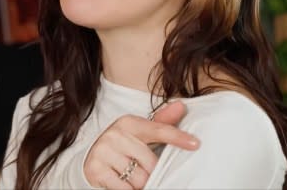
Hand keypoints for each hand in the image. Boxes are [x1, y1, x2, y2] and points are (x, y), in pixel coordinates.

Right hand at [84, 101, 198, 188]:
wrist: (90, 160)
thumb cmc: (122, 146)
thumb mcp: (139, 133)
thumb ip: (161, 123)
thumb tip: (181, 105)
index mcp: (129, 122)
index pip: (159, 130)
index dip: (178, 137)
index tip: (195, 144)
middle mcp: (115, 134)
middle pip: (151, 163)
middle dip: (150, 172)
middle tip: (141, 169)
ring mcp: (104, 151)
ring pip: (138, 178)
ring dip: (138, 183)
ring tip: (129, 175)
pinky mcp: (96, 169)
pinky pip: (124, 189)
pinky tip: (120, 182)